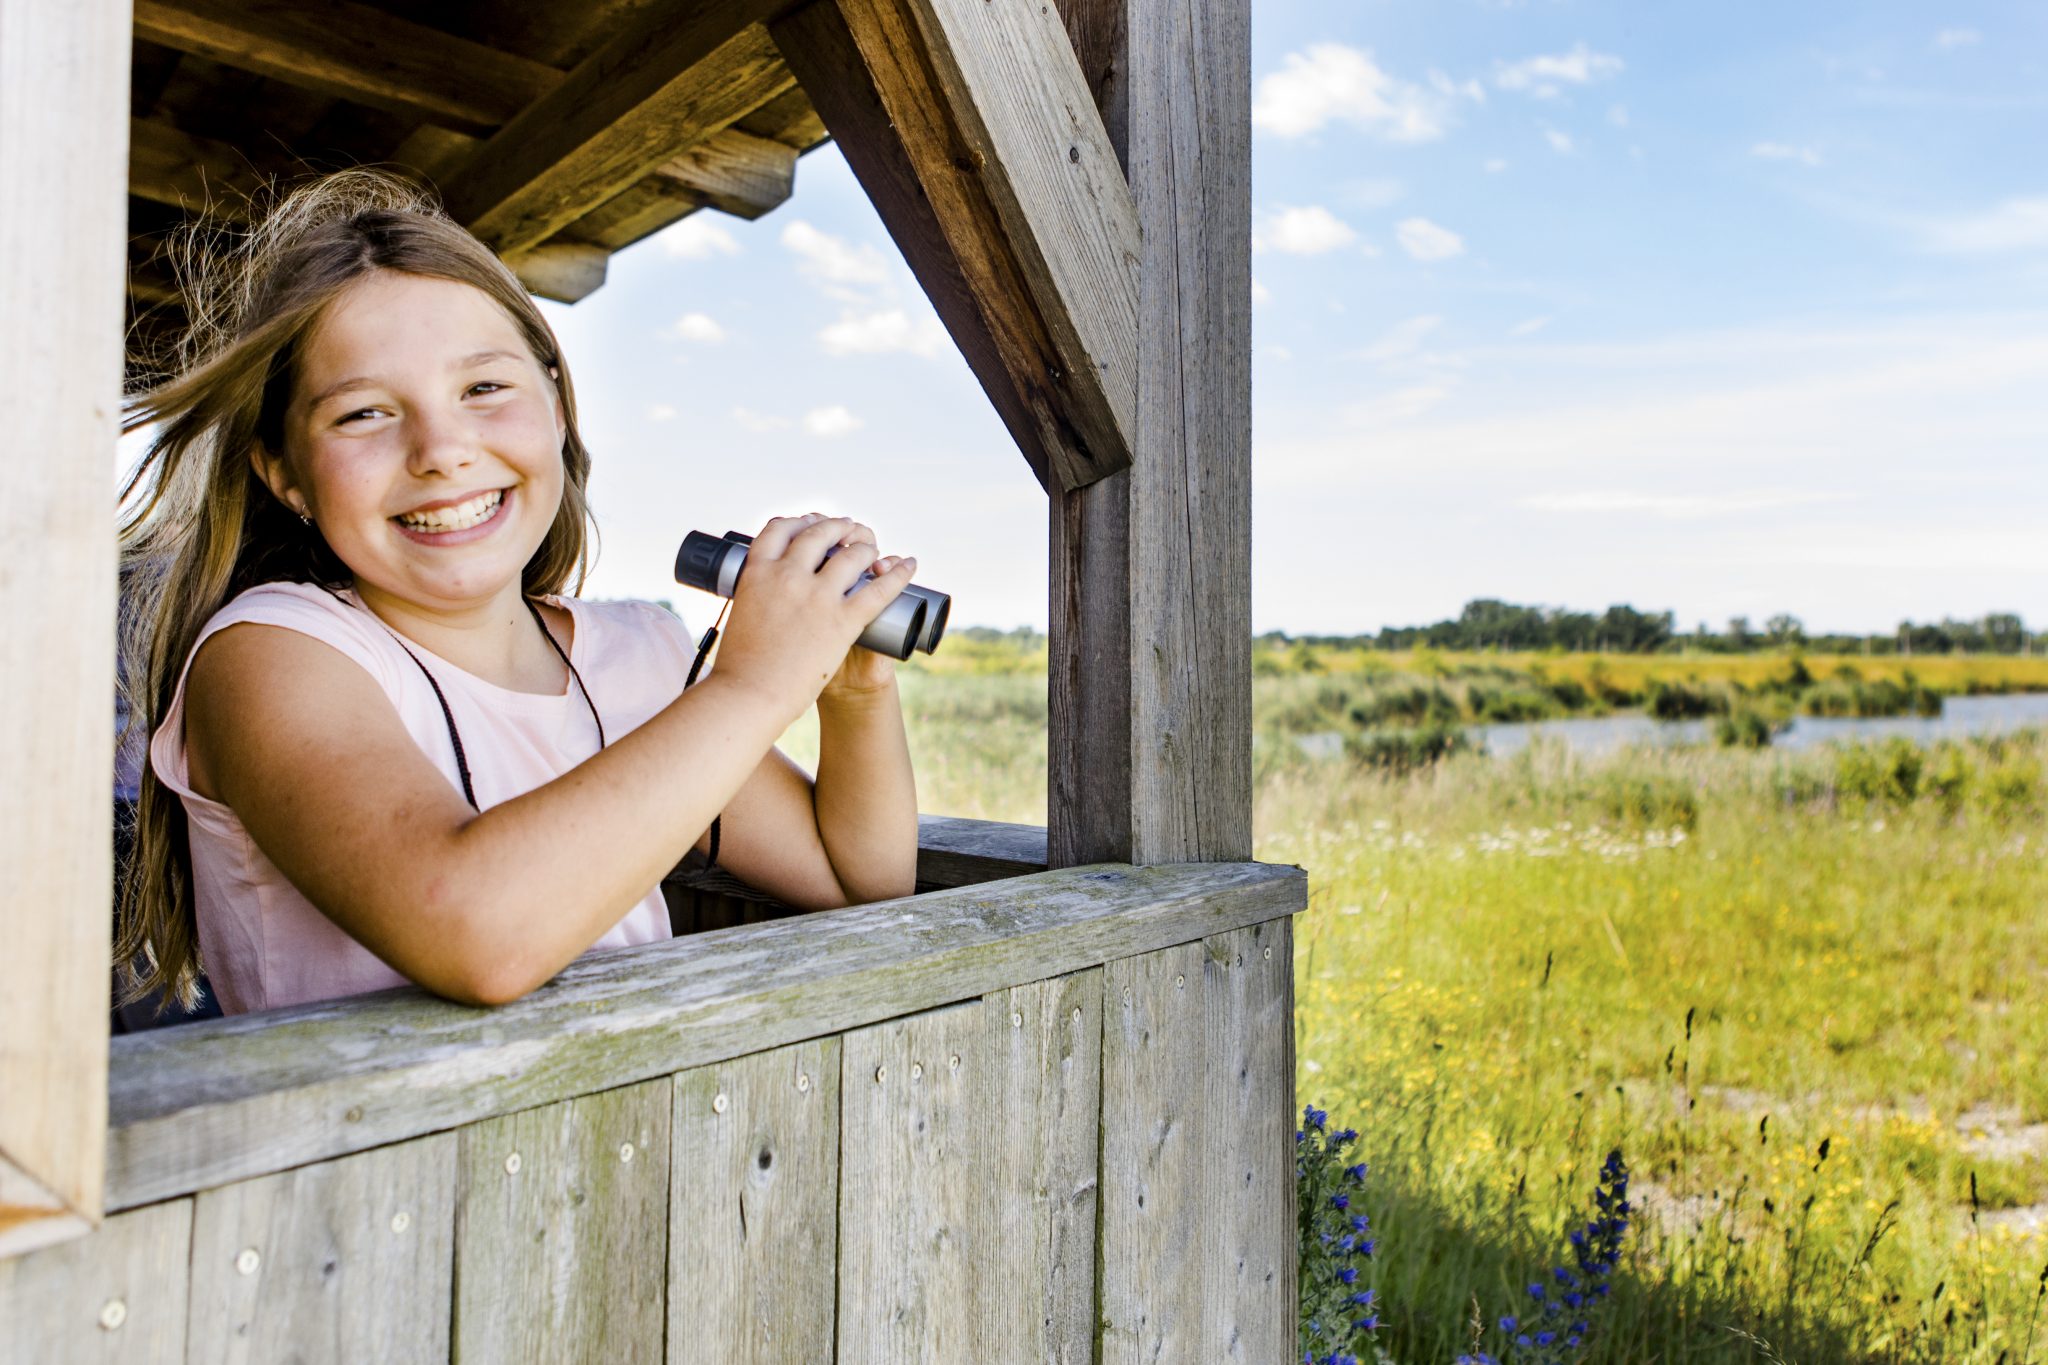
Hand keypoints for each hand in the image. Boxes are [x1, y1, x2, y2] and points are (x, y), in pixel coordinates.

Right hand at [710, 514, 916, 720]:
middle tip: (846, 529)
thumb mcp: (740, 614)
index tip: (808, 523)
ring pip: (852, 556)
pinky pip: (879, 591)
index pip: (779, 530)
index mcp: (757, 572)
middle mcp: (787, 576)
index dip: (798, 523)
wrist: (750, 695)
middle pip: (818, 534)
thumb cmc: (740, 664)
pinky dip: (898, 575)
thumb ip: (754, 598)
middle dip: (836, 527)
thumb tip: (761, 594)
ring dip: (865, 546)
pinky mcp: (842, 621)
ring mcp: (817, 596)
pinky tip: (908, 565)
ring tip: (870, 549)